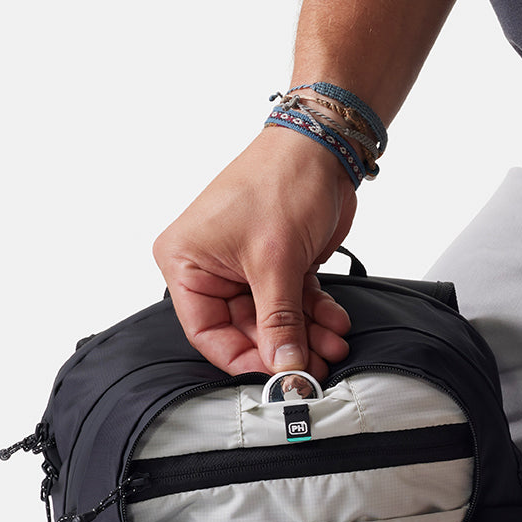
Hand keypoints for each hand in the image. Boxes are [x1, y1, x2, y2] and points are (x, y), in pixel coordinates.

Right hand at [153, 126, 356, 380]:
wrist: (322, 145)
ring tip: (332, 345)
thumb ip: (280, 321)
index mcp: (185, 262)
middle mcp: (209, 267)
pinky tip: (335, 323)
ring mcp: (244, 267)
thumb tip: (285, 368)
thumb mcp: (275, 260)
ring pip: (274, 320)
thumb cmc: (280, 179)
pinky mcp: (276, 264)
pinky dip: (315, 315)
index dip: (242, 358)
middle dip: (284, 348)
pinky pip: (293, 304)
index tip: (276, 376)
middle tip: (314, 366)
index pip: (206, 333)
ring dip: (306, 335)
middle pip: (244, 330)